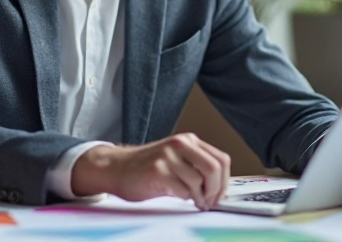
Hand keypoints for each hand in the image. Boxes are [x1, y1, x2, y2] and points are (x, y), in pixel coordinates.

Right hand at [70, 133, 230, 210]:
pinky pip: (182, 189)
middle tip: (209, 202)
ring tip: (193, 201)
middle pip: (214, 168)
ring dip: (199, 197)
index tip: (219, 195)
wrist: (116, 167)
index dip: (225, 182)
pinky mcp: (157, 170)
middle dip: (216, 191)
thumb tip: (219, 187)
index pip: (221, 159)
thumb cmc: (147, 167)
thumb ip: (196, 166)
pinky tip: (178, 196)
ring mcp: (168, 156)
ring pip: (199, 181)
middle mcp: (180, 144)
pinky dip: (184, 197)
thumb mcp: (176, 159)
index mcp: (188, 140)